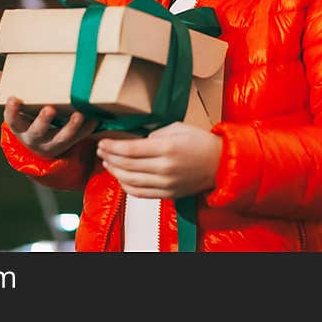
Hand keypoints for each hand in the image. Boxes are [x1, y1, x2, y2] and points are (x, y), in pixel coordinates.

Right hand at [0, 69, 98, 159]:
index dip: (12, 111)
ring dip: (72, 127)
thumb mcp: (18, 109)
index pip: (12, 121)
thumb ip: (7, 90)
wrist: (42, 147)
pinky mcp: (70, 144)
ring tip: (79, 114)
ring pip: (62, 138)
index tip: (14, 99)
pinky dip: (88, 128)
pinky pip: (81, 138)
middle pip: (37, 131)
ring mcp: (53, 144)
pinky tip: (96, 117)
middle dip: (43, 121)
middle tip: (50, 108)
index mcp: (20, 128)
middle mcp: (35, 138)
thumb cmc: (28, 119)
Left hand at [96, 122, 221, 198]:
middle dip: (110, 157)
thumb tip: (137, 140)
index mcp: (166, 148)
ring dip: (115, 172)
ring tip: (107, 162)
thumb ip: (155, 133)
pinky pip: (141, 193)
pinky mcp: (168, 194)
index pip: (130, 149)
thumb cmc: (201, 142)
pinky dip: (126, 186)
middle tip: (101, 150)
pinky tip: (121, 177)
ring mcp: (166, 184)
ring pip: (131, 181)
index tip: (102, 142)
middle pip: (127, 165)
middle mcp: (164, 168)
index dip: (112, 146)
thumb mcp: (178, 128)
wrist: (221, 163)